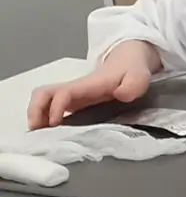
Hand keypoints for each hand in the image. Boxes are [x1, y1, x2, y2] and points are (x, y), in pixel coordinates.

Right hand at [27, 42, 154, 128]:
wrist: (129, 62)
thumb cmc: (132, 71)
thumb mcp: (138, 77)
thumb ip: (133, 85)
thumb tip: (121, 94)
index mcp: (87, 85)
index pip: (63, 93)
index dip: (56, 107)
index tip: (55, 123)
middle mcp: (74, 89)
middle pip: (43, 94)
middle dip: (35, 111)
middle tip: (38, 132)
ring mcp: (72, 96)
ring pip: (43, 100)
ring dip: (36, 116)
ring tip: (40, 135)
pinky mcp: (73, 102)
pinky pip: (50, 108)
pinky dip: (44, 119)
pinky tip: (50, 134)